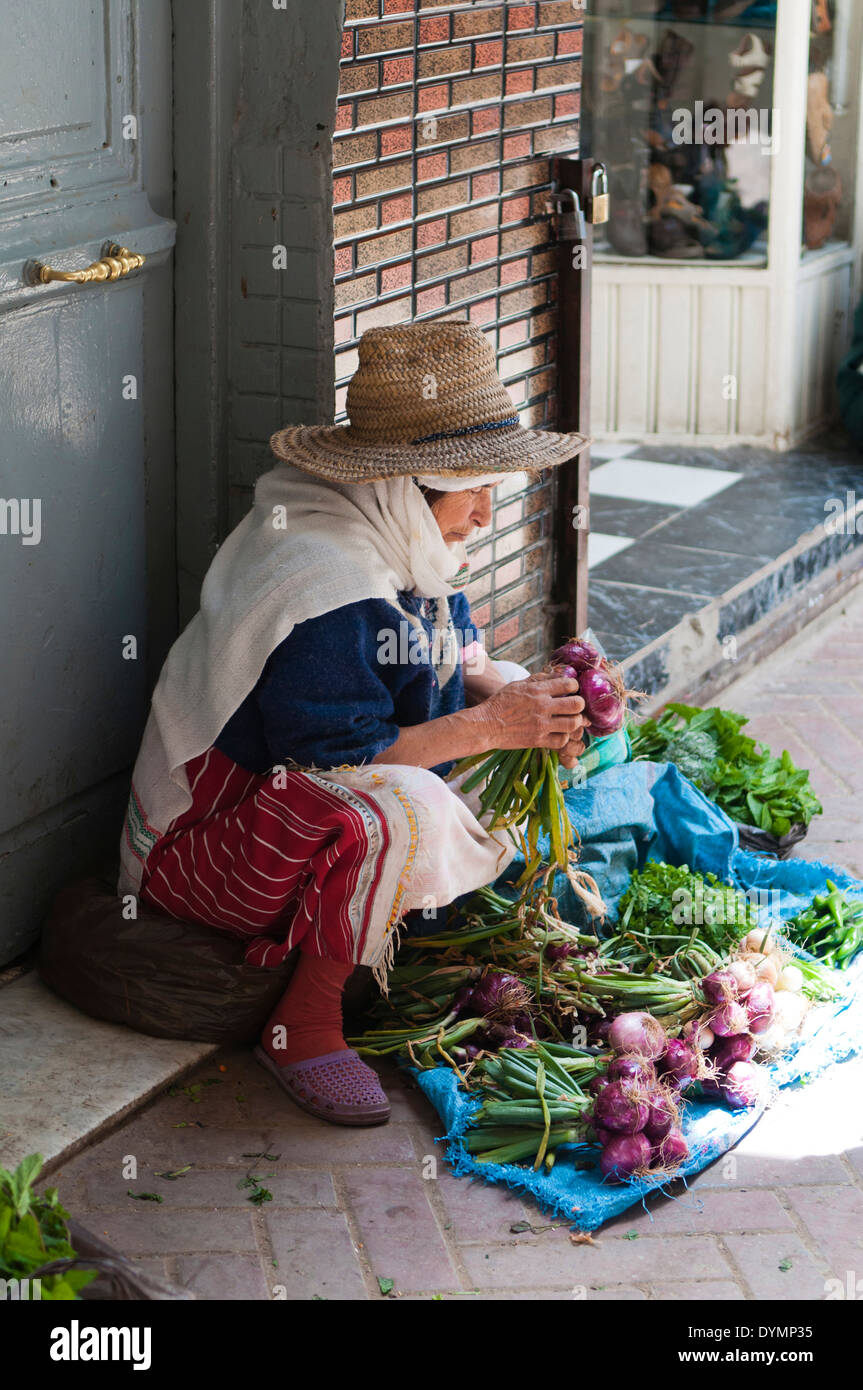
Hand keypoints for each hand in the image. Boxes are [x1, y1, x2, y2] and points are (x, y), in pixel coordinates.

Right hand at [471, 672, 586, 757]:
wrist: (485, 725)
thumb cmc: (500, 703)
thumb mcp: (517, 685)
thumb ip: (538, 679)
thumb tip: (556, 673)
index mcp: (537, 690)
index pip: (569, 684)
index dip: (574, 686)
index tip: (572, 690)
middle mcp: (542, 706)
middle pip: (576, 704)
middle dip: (580, 705)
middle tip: (576, 707)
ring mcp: (541, 725)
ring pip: (573, 724)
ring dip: (575, 722)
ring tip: (571, 721)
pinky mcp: (538, 740)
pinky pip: (561, 741)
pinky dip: (563, 738)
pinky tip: (559, 734)